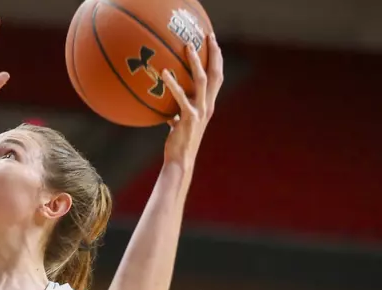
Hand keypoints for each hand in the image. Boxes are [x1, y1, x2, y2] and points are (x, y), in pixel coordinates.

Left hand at [160, 34, 222, 169]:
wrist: (180, 161)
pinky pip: (181, 97)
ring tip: (188, 47)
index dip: (217, 60)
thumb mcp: (180, 124)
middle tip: (208, 36)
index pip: (217, 78)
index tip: (214, 44)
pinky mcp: (189, 118)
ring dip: (196, 62)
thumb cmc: (179, 143)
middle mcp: (208, 106)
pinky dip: (173, 84)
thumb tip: (168, 112)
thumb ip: (178, 114)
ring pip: (202, 80)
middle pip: (216, 74)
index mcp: (208, 105)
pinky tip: (164, 73)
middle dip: (214, 53)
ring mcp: (200, 111)